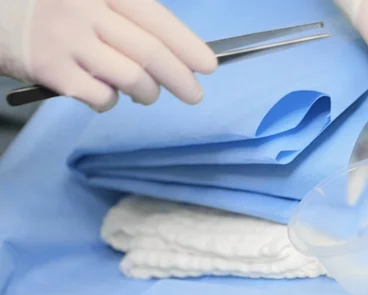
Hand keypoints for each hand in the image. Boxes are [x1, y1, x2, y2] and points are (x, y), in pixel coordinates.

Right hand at [0, 0, 217, 111]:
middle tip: (194, 95)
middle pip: (150, 52)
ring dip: (148, 93)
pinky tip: (108, 97)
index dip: (188, 45)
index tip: (208, 65)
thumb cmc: (49, 4)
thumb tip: (170, 49)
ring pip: (131, 77)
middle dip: (180, 79)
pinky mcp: (49, 70)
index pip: (157, 19)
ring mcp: (66, 40)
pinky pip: (99, 96)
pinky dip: (111, 102)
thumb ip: (125, 13)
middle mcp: (85, 10)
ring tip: (148, 95)